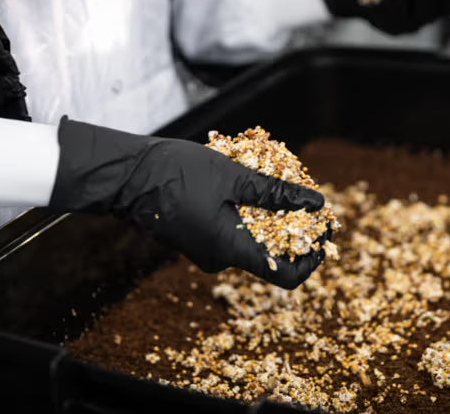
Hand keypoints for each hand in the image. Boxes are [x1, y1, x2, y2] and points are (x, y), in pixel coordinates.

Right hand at [49, 118, 327, 288]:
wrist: (125, 176)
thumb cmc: (173, 173)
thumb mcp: (232, 177)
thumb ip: (276, 193)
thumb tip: (316, 204)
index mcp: (231, 250)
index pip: (287, 275)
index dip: (312, 256)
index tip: (324, 227)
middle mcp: (221, 258)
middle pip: (274, 253)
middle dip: (295, 224)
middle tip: (302, 190)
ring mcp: (209, 249)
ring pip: (255, 237)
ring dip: (272, 211)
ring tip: (276, 176)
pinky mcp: (201, 236)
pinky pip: (236, 229)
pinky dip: (250, 209)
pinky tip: (250, 179)